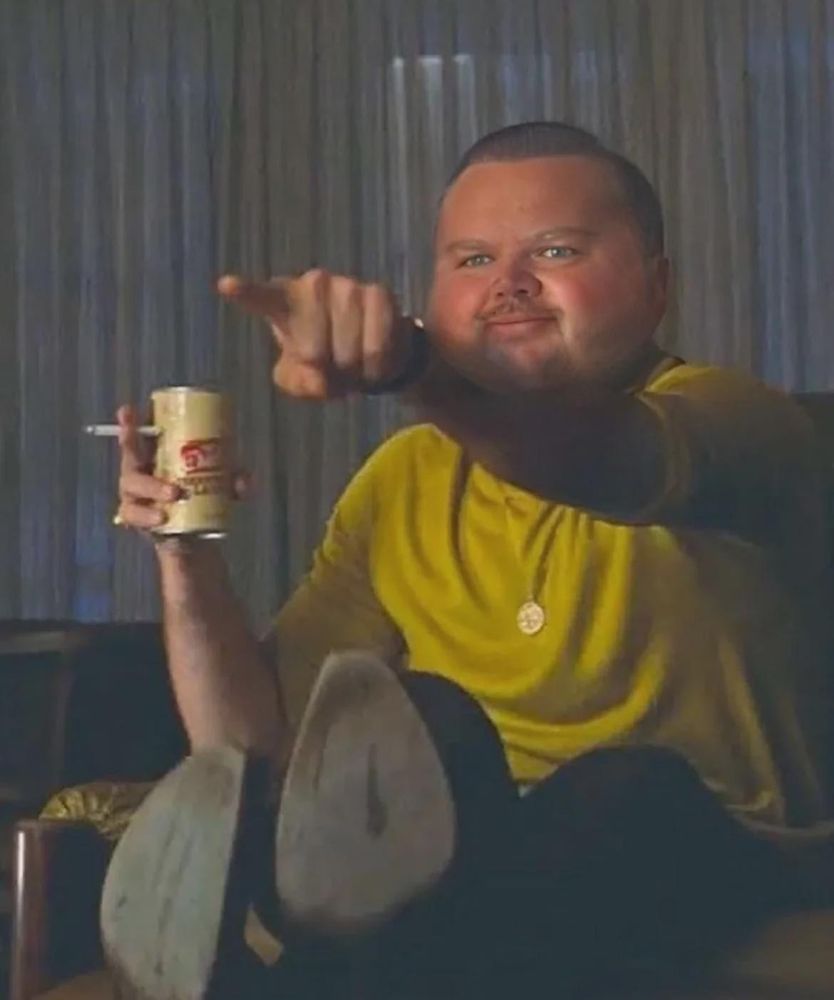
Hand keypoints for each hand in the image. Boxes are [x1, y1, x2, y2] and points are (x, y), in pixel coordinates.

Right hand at [114, 405, 248, 536]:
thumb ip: (235, 480)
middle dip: (132, 444)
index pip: (143, 434)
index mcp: (158, 456)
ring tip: (173, 496)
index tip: (128, 410)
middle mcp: (141, 472)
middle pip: (131, 456)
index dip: (131, 422)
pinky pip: (134, 515)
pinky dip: (147, 515)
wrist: (196, 536)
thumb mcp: (223, 486)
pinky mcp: (136, 518)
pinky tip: (161, 518)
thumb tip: (244, 480)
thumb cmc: (203, 499)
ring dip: (153, 487)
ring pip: (133, 484)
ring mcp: (135, 495)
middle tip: (158, 466)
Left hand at [217, 271, 415, 398]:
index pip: (261, 298)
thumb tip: (318, 380)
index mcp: (283, 300)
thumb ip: (296, 382)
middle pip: (314, 351)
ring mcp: (347, 286)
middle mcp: (314, 284)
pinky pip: (377, 346)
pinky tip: (373, 363)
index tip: (225, 285)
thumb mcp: (299, 377)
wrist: (370, 349)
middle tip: (331, 369)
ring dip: (352, 372)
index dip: (245, 292)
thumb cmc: (323, 360)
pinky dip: (376, 368)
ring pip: (348, 352)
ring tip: (352, 365)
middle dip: (325, 371)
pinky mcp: (379, 294)